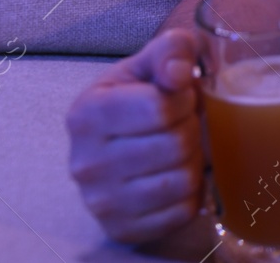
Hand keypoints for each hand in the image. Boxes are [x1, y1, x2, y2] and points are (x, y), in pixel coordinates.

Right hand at [66, 28, 204, 243]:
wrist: (122, 143)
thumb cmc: (142, 96)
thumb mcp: (152, 62)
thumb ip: (171, 50)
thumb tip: (179, 74)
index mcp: (86, 114)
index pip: (160, 108)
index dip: (185, 99)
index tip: (181, 97)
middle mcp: (84, 163)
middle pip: (175, 145)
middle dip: (192, 129)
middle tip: (184, 124)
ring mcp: (100, 202)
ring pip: (182, 180)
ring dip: (195, 160)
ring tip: (181, 148)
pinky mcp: (123, 228)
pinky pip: (183, 211)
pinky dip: (193, 192)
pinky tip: (176, 174)